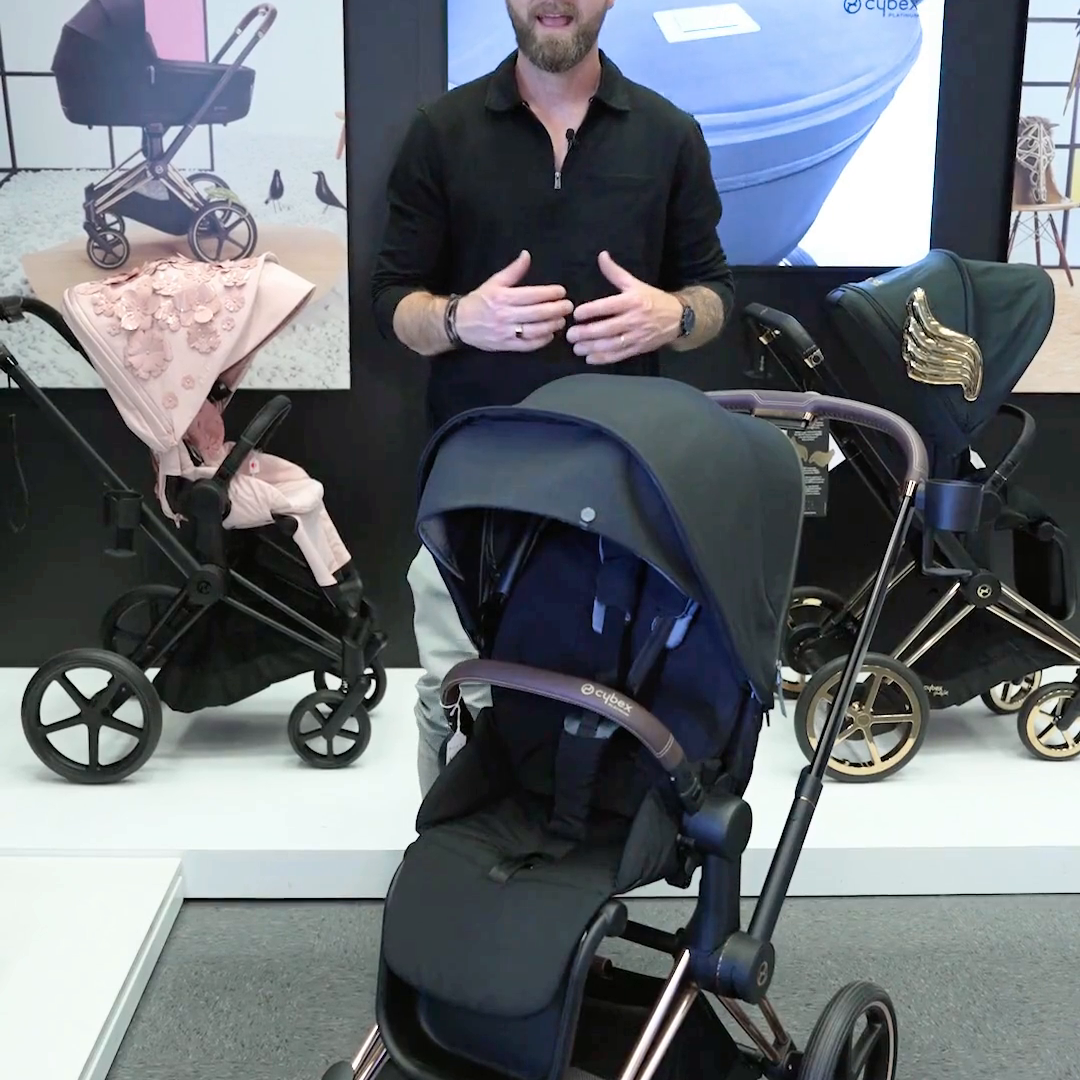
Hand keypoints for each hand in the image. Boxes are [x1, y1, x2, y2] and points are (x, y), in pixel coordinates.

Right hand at [454, 250, 573, 351]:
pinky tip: (550, 335)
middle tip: (568, 307)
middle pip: (537, 313)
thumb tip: (527, 255)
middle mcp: (505, 315)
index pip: (532, 295)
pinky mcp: (506, 345)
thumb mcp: (494, 282)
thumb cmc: (480, 301)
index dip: (549, 293)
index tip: (561, 291)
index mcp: (502, 297)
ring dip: (551, 325)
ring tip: (561, 321)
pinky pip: (527, 345)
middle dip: (556, 310)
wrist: (460, 323)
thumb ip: (513, 271)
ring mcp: (505, 332)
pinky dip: (541, 341)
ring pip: (534, 330)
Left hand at [566, 251, 682, 364]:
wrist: (678, 318)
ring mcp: (637, 336)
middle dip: (586, 333)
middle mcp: (634, 319)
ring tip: (576, 348)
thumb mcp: (635, 284)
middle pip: (607, 328)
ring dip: (592, 347)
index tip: (576, 314)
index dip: (591, 311)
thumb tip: (601, 256)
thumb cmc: (653, 299)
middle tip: (570, 335)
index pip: (608, 306)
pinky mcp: (638, 348)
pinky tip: (590, 358)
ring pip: (611, 344)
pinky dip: (604, 358)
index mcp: (632, 301)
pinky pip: (619, 355)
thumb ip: (615, 272)